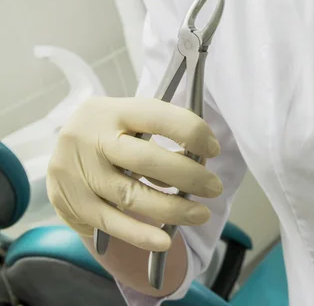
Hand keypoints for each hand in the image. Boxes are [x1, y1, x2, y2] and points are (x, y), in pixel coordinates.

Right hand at [47, 97, 222, 251]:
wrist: (63, 156)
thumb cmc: (111, 138)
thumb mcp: (130, 124)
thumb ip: (160, 137)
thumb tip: (198, 164)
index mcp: (111, 110)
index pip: (158, 116)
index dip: (191, 132)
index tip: (213, 149)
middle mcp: (88, 138)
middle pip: (146, 160)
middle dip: (188, 176)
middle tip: (214, 188)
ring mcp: (76, 171)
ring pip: (131, 196)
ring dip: (173, 209)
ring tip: (200, 214)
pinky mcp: (71, 203)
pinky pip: (112, 223)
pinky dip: (141, 235)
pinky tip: (165, 240)